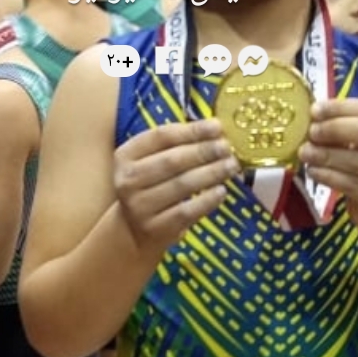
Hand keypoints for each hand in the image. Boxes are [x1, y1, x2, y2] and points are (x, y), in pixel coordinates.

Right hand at [114, 119, 237, 251]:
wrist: (131, 230)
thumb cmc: (149, 187)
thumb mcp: (150, 162)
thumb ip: (176, 144)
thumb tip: (216, 129)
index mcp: (126, 156)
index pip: (161, 137)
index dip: (191, 130)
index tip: (217, 126)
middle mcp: (128, 180)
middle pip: (172, 160)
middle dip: (204, 151)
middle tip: (227, 147)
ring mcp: (140, 206)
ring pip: (181, 185)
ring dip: (211, 173)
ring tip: (231, 166)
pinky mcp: (155, 228)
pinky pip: (186, 211)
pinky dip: (207, 200)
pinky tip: (222, 191)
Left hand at [300, 99, 357, 227]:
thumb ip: (340, 128)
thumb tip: (311, 116)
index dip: (340, 108)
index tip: (314, 110)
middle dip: (335, 129)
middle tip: (311, 132)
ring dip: (327, 155)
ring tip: (305, 153)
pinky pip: (351, 184)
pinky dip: (329, 176)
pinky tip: (313, 171)